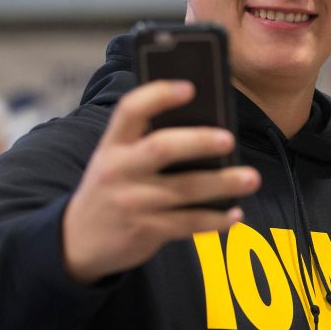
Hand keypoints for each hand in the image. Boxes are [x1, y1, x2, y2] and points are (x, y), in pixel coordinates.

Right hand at [63, 80, 260, 283]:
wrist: (79, 241)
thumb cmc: (114, 187)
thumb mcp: (117, 159)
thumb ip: (149, 142)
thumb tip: (210, 127)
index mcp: (112, 144)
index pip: (130, 110)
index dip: (159, 95)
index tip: (189, 87)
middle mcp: (119, 170)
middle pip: (162, 148)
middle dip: (200, 141)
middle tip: (229, 139)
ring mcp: (132, 202)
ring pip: (185, 189)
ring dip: (223, 184)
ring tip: (251, 178)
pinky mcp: (145, 231)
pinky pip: (189, 223)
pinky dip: (216, 219)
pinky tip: (236, 213)